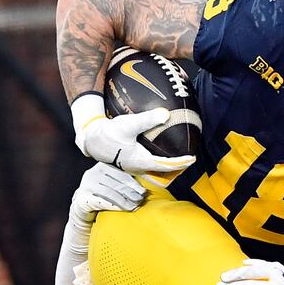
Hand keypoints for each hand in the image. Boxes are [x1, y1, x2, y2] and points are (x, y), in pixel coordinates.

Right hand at [70, 162, 147, 227]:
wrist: (82, 206)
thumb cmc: (102, 194)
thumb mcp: (111, 183)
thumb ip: (124, 180)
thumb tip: (146, 184)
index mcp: (102, 166)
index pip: (121, 173)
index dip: (134, 183)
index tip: (144, 192)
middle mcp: (93, 173)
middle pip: (116, 183)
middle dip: (131, 192)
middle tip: (141, 200)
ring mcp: (87, 185)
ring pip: (110, 192)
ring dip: (125, 200)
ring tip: (135, 206)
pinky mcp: (83, 198)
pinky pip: (102, 202)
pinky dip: (115, 206)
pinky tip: (124, 209)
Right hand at [71, 94, 193, 174]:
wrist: (91, 139)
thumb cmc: (109, 133)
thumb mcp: (128, 124)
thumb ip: (147, 119)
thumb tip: (166, 114)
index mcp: (141, 161)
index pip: (167, 165)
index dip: (181, 163)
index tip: (193, 158)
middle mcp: (139, 166)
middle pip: (163, 170)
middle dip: (177, 166)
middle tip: (189, 159)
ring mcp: (133, 165)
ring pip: (156, 168)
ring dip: (168, 165)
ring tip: (177, 158)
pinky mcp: (129, 161)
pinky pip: (149, 163)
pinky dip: (158, 160)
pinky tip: (159, 150)